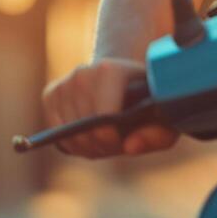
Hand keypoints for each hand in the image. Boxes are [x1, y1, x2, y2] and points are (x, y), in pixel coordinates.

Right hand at [41, 57, 178, 157]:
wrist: (127, 79)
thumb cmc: (149, 102)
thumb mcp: (165, 118)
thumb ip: (157, 135)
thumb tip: (129, 147)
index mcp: (112, 70)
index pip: (102, 116)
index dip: (111, 140)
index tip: (124, 141)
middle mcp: (83, 73)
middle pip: (84, 130)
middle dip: (101, 146)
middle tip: (117, 141)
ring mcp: (65, 82)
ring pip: (68, 135)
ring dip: (88, 146)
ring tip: (106, 137)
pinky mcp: (51, 93)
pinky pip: (55, 133)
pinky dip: (72, 142)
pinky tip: (90, 134)